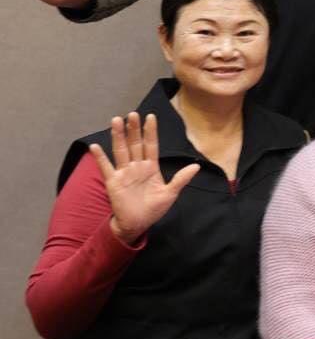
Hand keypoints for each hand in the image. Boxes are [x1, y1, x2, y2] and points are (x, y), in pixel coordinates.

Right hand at [88, 113, 199, 243]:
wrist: (138, 224)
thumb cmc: (154, 208)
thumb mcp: (170, 193)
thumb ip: (181, 179)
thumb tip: (196, 166)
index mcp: (151, 167)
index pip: (151, 145)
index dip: (150, 131)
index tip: (150, 116)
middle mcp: (137, 166)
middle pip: (135, 144)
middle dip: (134, 129)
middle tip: (132, 114)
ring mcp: (124, 173)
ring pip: (121, 151)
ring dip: (118, 136)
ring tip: (116, 120)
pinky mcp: (113, 182)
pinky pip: (106, 167)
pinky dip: (100, 157)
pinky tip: (95, 146)